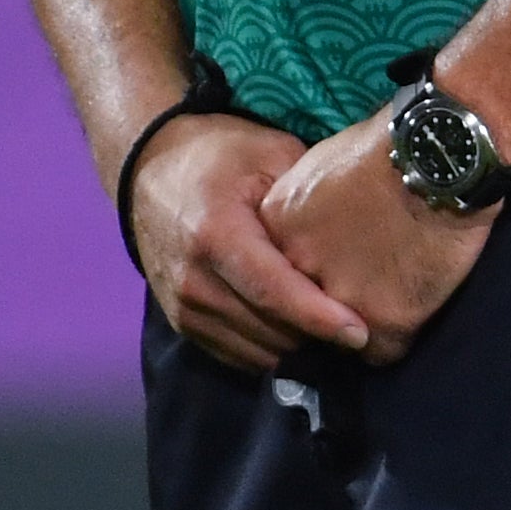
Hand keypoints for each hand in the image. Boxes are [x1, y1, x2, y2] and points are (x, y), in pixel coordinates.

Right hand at [130, 113, 370, 372]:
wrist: (149, 170)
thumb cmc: (219, 156)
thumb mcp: (269, 154)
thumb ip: (310, 194)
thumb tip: (360, 226)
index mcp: (217, 235)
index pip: (275, 293)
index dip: (320, 318)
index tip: (361, 334)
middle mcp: (194, 280)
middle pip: (270, 330)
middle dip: (317, 334)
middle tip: (357, 322)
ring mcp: (184, 307)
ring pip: (257, 351)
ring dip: (296, 344)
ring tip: (328, 323)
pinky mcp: (182, 322)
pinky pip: (238, 355)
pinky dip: (271, 348)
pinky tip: (294, 326)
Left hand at [260, 111, 497, 366]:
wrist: (442, 152)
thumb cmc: (389, 147)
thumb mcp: (321, 166)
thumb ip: (303, 214)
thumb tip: (311, 242)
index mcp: (276, 228)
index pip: (275, 282)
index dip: (306, 285)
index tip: (330, 278)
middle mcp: (298, 267)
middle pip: (301, 317)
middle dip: (327, 313)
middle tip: (362, 294)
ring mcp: (339, 297)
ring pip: (340, 340)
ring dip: (362, 328)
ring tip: (393, 294)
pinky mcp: (384, 319)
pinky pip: (384, 352)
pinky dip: (401, 334)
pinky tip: (416, 300)